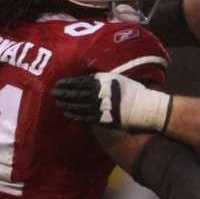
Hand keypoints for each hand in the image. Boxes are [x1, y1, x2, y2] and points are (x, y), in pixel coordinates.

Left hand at [52, 73, 171, 131]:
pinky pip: (84, 117)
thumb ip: (103, 79)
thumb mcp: (118, 79)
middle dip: (64, 94)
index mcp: (102, 82)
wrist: (145, 108)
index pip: (80, 82)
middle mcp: (98, 94)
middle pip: (75, 94)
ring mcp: (99, 108)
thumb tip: (90, 79)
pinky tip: (67, 113)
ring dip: (66, 104)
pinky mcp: (101, 119)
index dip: (68, 83)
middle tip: (54, 93)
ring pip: (77, 106)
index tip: (59, 83)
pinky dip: (74, 115)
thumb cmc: (134, 91)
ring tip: (58, 103)